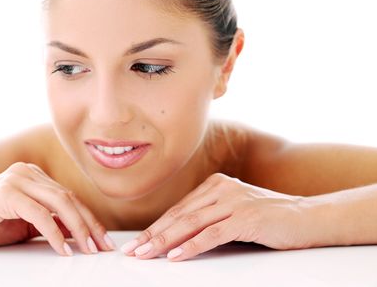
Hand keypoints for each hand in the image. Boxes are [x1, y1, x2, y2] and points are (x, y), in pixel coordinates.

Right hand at [0, 162, 115, 255]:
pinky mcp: (6, 192)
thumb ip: (50, 222)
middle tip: (102, 246)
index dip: (88, 219)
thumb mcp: (24, 224)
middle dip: (89, 224)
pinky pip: (40, 214)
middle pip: (69, 198)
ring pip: (59, 203)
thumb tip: (81, 234)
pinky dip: (55, 233)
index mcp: (33, 175)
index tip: (102, 240)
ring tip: (88, 249)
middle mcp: (27, 171)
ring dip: (78, 229)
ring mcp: (17, 179)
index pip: (69, 196)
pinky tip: (63, 249)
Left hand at [120, 173, 312, 261]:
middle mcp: (221, 189)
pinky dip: (191, 245)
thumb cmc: (270, 217)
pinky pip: (212, 234)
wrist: (308, 217)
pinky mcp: (246, 218)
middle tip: (132, 250)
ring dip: (164, 241)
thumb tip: (178, 237)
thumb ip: (210, 217)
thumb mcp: (235, 211)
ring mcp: (234, 202)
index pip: (178, 209)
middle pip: (179, 215)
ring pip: (190, 223)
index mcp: (215, 185)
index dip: (156, 226)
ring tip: (145, 254)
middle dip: (153, 234)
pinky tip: (175, 255)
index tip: (137, 241)